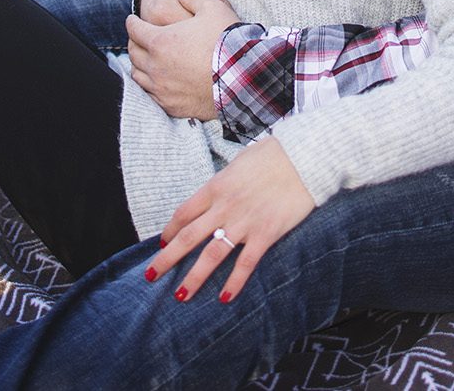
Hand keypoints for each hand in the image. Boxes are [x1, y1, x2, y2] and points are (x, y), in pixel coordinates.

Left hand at [126, 0, 238, 118]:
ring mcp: (162, 89)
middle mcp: (156, 66)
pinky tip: (157, 82)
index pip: (135, 30)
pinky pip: (152, 96)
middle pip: (133, 53)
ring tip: (144, 60)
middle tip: (138, 38)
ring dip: (139, 65)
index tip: (132, 19)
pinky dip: (150, 86)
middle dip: (134, 43)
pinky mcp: (172, 106)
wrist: (242, 78)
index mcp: (160, 41)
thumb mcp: (213, 8)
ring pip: (138, 76)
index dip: (132, 22)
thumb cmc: (226, 41)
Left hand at [144, 137, 314, 301]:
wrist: (303, 157)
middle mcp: (224, 207)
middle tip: (150, 275)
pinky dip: (234, 283)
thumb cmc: (273, 155)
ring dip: (193, 278)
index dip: (170, 230)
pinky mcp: (265, 234)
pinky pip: (245, 265)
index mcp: (216, 186)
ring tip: (180, 296)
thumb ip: (225, 181)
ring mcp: (243, 223)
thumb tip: (216, 192)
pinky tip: (224, 299)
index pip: (184, 213)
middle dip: (167, 259)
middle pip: (188, 237)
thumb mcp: (239, 162)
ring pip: (211, 256)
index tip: (162, 243)